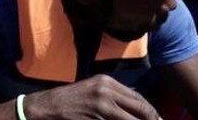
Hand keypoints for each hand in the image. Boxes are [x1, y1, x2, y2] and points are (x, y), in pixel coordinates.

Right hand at [25, 74, 161, 119]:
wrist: (45, 107)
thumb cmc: (69, 100)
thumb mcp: (92, 91)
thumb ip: (114, 96)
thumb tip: (138, 109)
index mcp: (106, 82)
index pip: (139, 99)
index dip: (152, 114)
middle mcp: (105, 91)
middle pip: (141, 111)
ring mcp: (101, 106)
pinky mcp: (95, 119)